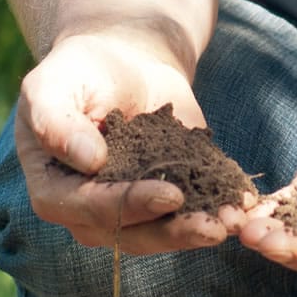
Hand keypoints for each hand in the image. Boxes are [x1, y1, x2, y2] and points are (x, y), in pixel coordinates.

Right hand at [16, 35, 252, 253]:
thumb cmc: (81, 71)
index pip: (86, 208)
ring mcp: (132, 212)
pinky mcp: (169, 202)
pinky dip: (218, 211)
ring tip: (233, 221)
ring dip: (200, 231)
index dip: (126, 206)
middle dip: (173, 231)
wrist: (127, 63)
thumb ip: (56, 120)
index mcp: (52, 188)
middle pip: (130, 233)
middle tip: (212, 226)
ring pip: (164, 234)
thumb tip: (88, 159)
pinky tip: (244, 207)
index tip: (168, 196)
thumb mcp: (54, 83)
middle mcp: (90, 212)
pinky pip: (191, 214)